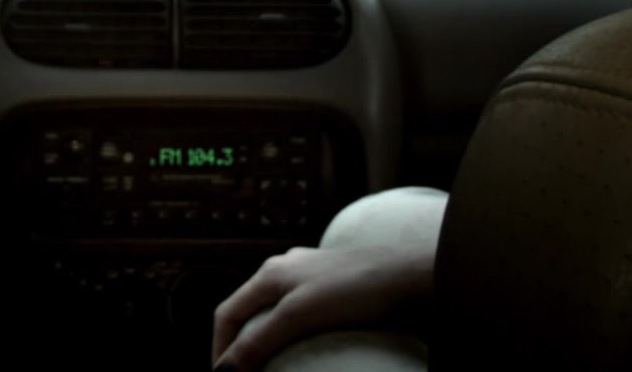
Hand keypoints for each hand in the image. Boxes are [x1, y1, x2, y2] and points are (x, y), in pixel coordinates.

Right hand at [210, 243, 433, 370]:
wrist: (412, 274)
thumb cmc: (357, 288)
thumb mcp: (300, 315)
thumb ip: (260, 341)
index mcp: (270, 273)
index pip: (227, 314)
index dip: (219, 350)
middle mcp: (285, 269)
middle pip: (247, 312)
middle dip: (240, 346)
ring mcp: (310, 276)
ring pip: (273, 312)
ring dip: (265, 341)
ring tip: (271, 367)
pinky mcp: (334, 286)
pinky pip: (299, 313)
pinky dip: (290, 334)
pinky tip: (306, 349)